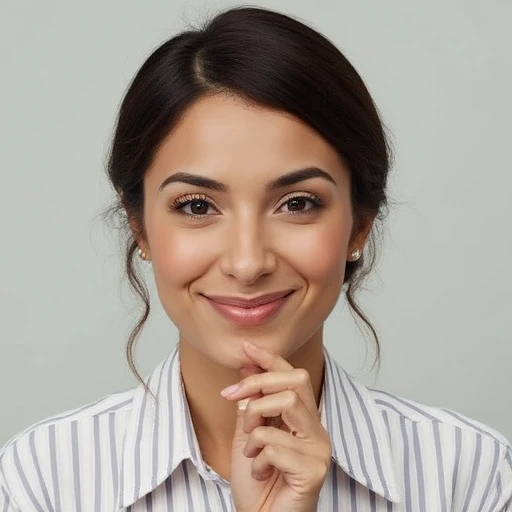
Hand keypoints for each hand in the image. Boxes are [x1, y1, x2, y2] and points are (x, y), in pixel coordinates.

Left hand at [222, 340, 331, 511]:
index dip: (270, 358)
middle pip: (295, 381)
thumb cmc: (256, 482)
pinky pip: (276, 444)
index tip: (246, 347)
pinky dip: (257, 458)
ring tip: (250, 448)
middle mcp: (316, 430)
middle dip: (258, 384)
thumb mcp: (246, 435)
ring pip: (287, 404)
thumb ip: (250, 402)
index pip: (292, 376)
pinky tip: (260, 472)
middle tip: (232, 397)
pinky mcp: (315, 469)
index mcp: (302, 420)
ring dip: (255, 423)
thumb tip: (247, 365)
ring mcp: (319, 449)